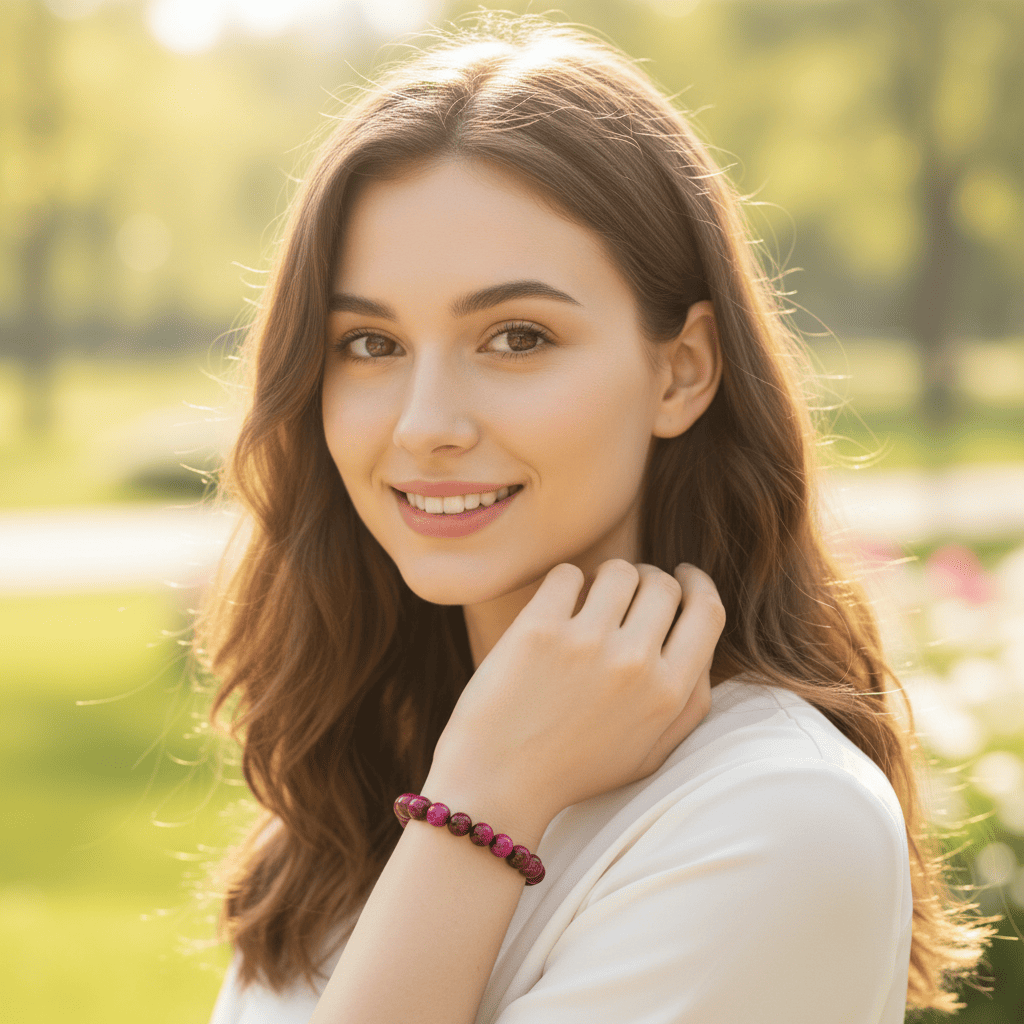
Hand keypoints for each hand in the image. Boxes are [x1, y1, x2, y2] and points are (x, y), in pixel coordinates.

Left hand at [430, 560, 724, 829]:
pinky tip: (557, 604)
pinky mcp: (539, 629)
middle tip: (628, 592)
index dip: (699, 584)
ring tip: (590, 597)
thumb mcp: (650, 754)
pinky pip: (567, 574)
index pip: (708, 611)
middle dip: (650, 579)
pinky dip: (565, 582)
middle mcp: (634, 664)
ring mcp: (586, 643)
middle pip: (663, 585)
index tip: (684, 575)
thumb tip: (703, 648)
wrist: (496, 785)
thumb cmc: (574, 770)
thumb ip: (689, 705)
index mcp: (667, 694)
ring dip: (606, 578)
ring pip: (618, 571)